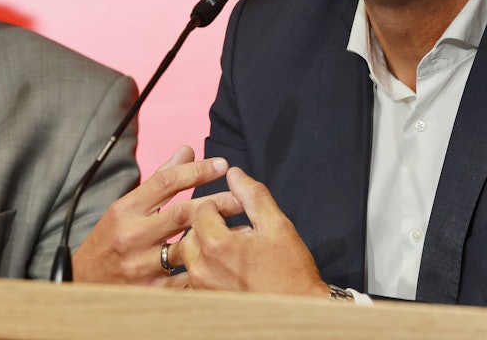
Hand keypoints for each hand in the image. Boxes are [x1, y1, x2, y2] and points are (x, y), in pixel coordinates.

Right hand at [72, 146, 241, 284]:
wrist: (82, 283)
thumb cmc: (110, 238)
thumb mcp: (127, 206)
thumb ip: (160, 178)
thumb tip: (187, 149)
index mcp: (126, 210)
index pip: (166, 182)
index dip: (197, 171)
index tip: (222, 165)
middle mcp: (132, 235)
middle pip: (182, 214)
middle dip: (216, 204)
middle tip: (241, 199)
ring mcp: (139, 265)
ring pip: (186, 248)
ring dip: (215, 238)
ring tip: (241, 230)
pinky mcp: (148, 291)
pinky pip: (182, 280)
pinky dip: (203, 270)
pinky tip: (223, 262)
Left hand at [176, 167, 327, 296]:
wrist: (296, 312)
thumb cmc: (290, 270)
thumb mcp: (277, 225)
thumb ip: (252, 195)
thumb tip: (234, 174)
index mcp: (217, 245)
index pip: (203, 210)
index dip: (221, 205)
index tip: (238, 211)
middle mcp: (202, 268)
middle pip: (191, 232)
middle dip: (210, 225)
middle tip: (236, 229)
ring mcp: (201, 288)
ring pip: (190, 255)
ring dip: (207, 246)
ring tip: (234, 249)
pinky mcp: (204, 301)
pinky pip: (194, 276)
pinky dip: (207, 266)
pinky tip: (230, 267)